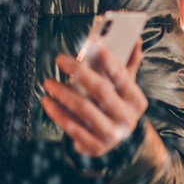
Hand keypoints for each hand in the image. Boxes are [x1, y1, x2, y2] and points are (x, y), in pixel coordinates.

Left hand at [41, 37, 146, 157]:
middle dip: (79, 72)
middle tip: (59, 58)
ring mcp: (112, 135)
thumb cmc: (116, 103)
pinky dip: (57, 114)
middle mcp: (127, 119)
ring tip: (48, 82)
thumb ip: (128, 63)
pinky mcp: (95, 147)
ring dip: (63, 93)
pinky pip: (72, 129)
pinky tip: (47, 101)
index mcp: (136, 100)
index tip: (93, 41)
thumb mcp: (124, 86)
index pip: (122, 76)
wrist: (117, 140)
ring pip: (84, 110)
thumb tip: (135, 37)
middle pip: (101, 91)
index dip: (108, 58)